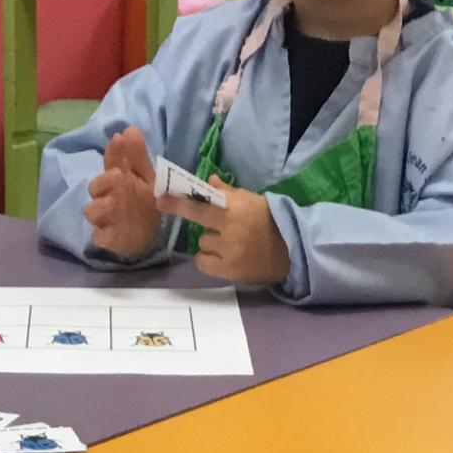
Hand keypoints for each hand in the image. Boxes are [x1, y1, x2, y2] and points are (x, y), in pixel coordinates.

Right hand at [83, 125, 160, 259]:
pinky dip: (104, 235)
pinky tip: (113, 231)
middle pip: (94, 187)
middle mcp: (106, 196)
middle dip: (104, 182)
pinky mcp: (106, 238)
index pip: (111, 161)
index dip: (114, 151)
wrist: (149, 232)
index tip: (119, 139)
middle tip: (118, 176)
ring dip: (102, 207)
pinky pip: (98, 237)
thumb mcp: (147, 177)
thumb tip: (129, 128)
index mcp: (117, 178)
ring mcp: (105, 218)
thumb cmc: (144, 200)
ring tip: (116, 205)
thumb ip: (137, 155)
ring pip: (91, 211)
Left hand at [167, 177, 288, 287]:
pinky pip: (203, 263)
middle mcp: (230, 230)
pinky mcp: (229, 271)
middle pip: (198, 223)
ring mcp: (229, 252)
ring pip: (202, 244)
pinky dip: (208, 259)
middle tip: (196, 218)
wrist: (291, 252)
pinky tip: (222, 256)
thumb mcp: (252, 200)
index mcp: (235, 209)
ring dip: (210, 242)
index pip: (200, 203)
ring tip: (227, 243)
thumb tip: (207, 181)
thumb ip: (228, 192)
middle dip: (194, 218)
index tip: (160, 200)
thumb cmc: (269, 221)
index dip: (178, 202)